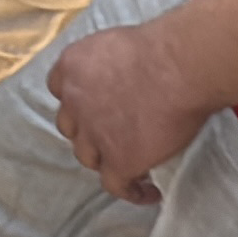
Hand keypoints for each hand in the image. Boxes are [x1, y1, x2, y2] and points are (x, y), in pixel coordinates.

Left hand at [49, 23, 212, 204]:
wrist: (177, 67)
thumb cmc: (161, 47)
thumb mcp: (117, 44)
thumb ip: (108, 64)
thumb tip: (125, 77)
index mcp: (72, 66)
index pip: (60, 89)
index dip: (76, 102)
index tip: (92, 108)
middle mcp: (74, 101)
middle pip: (71, 126)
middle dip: (88, 131)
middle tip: (115, 135)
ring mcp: (94, 134)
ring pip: (87, 156)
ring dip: (105, 160)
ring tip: (130, 165)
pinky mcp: (118, 160)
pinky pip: (116, 185)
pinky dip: (131, 192)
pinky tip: (148, 192)